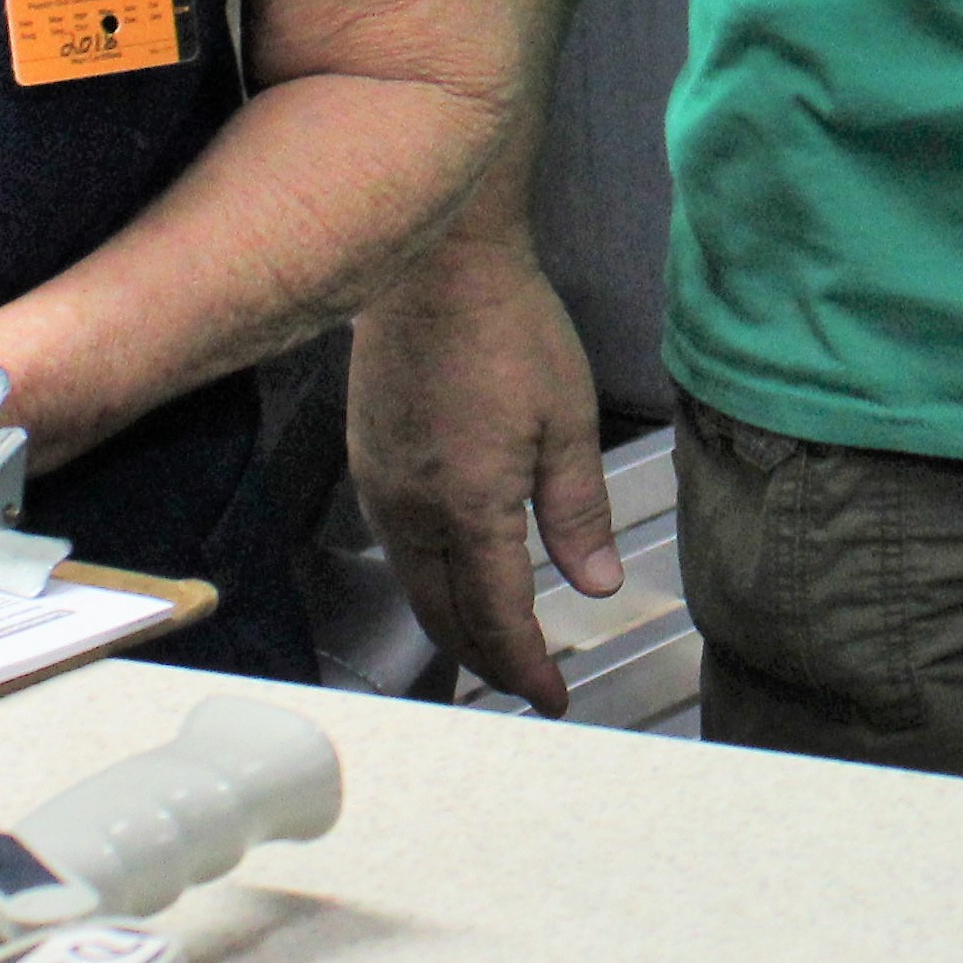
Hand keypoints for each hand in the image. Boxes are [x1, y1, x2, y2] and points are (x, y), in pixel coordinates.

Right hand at [348, 239, 616, 712]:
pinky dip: (425, 577)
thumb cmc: (507, 327)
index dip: (526, 667)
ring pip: (412, 584)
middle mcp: (412, 511)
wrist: (434, 264)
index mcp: (469, 508)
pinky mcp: (366, 459)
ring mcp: (380, 485)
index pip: (497, 616)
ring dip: (452, 623)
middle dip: (486, 660)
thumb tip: (596, 585)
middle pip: (443, 616)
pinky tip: (450, 571)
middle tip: (525, 681)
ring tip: (493, 642)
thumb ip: (579, 512)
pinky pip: (395, 543)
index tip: (551, 697)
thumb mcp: (568, 421)